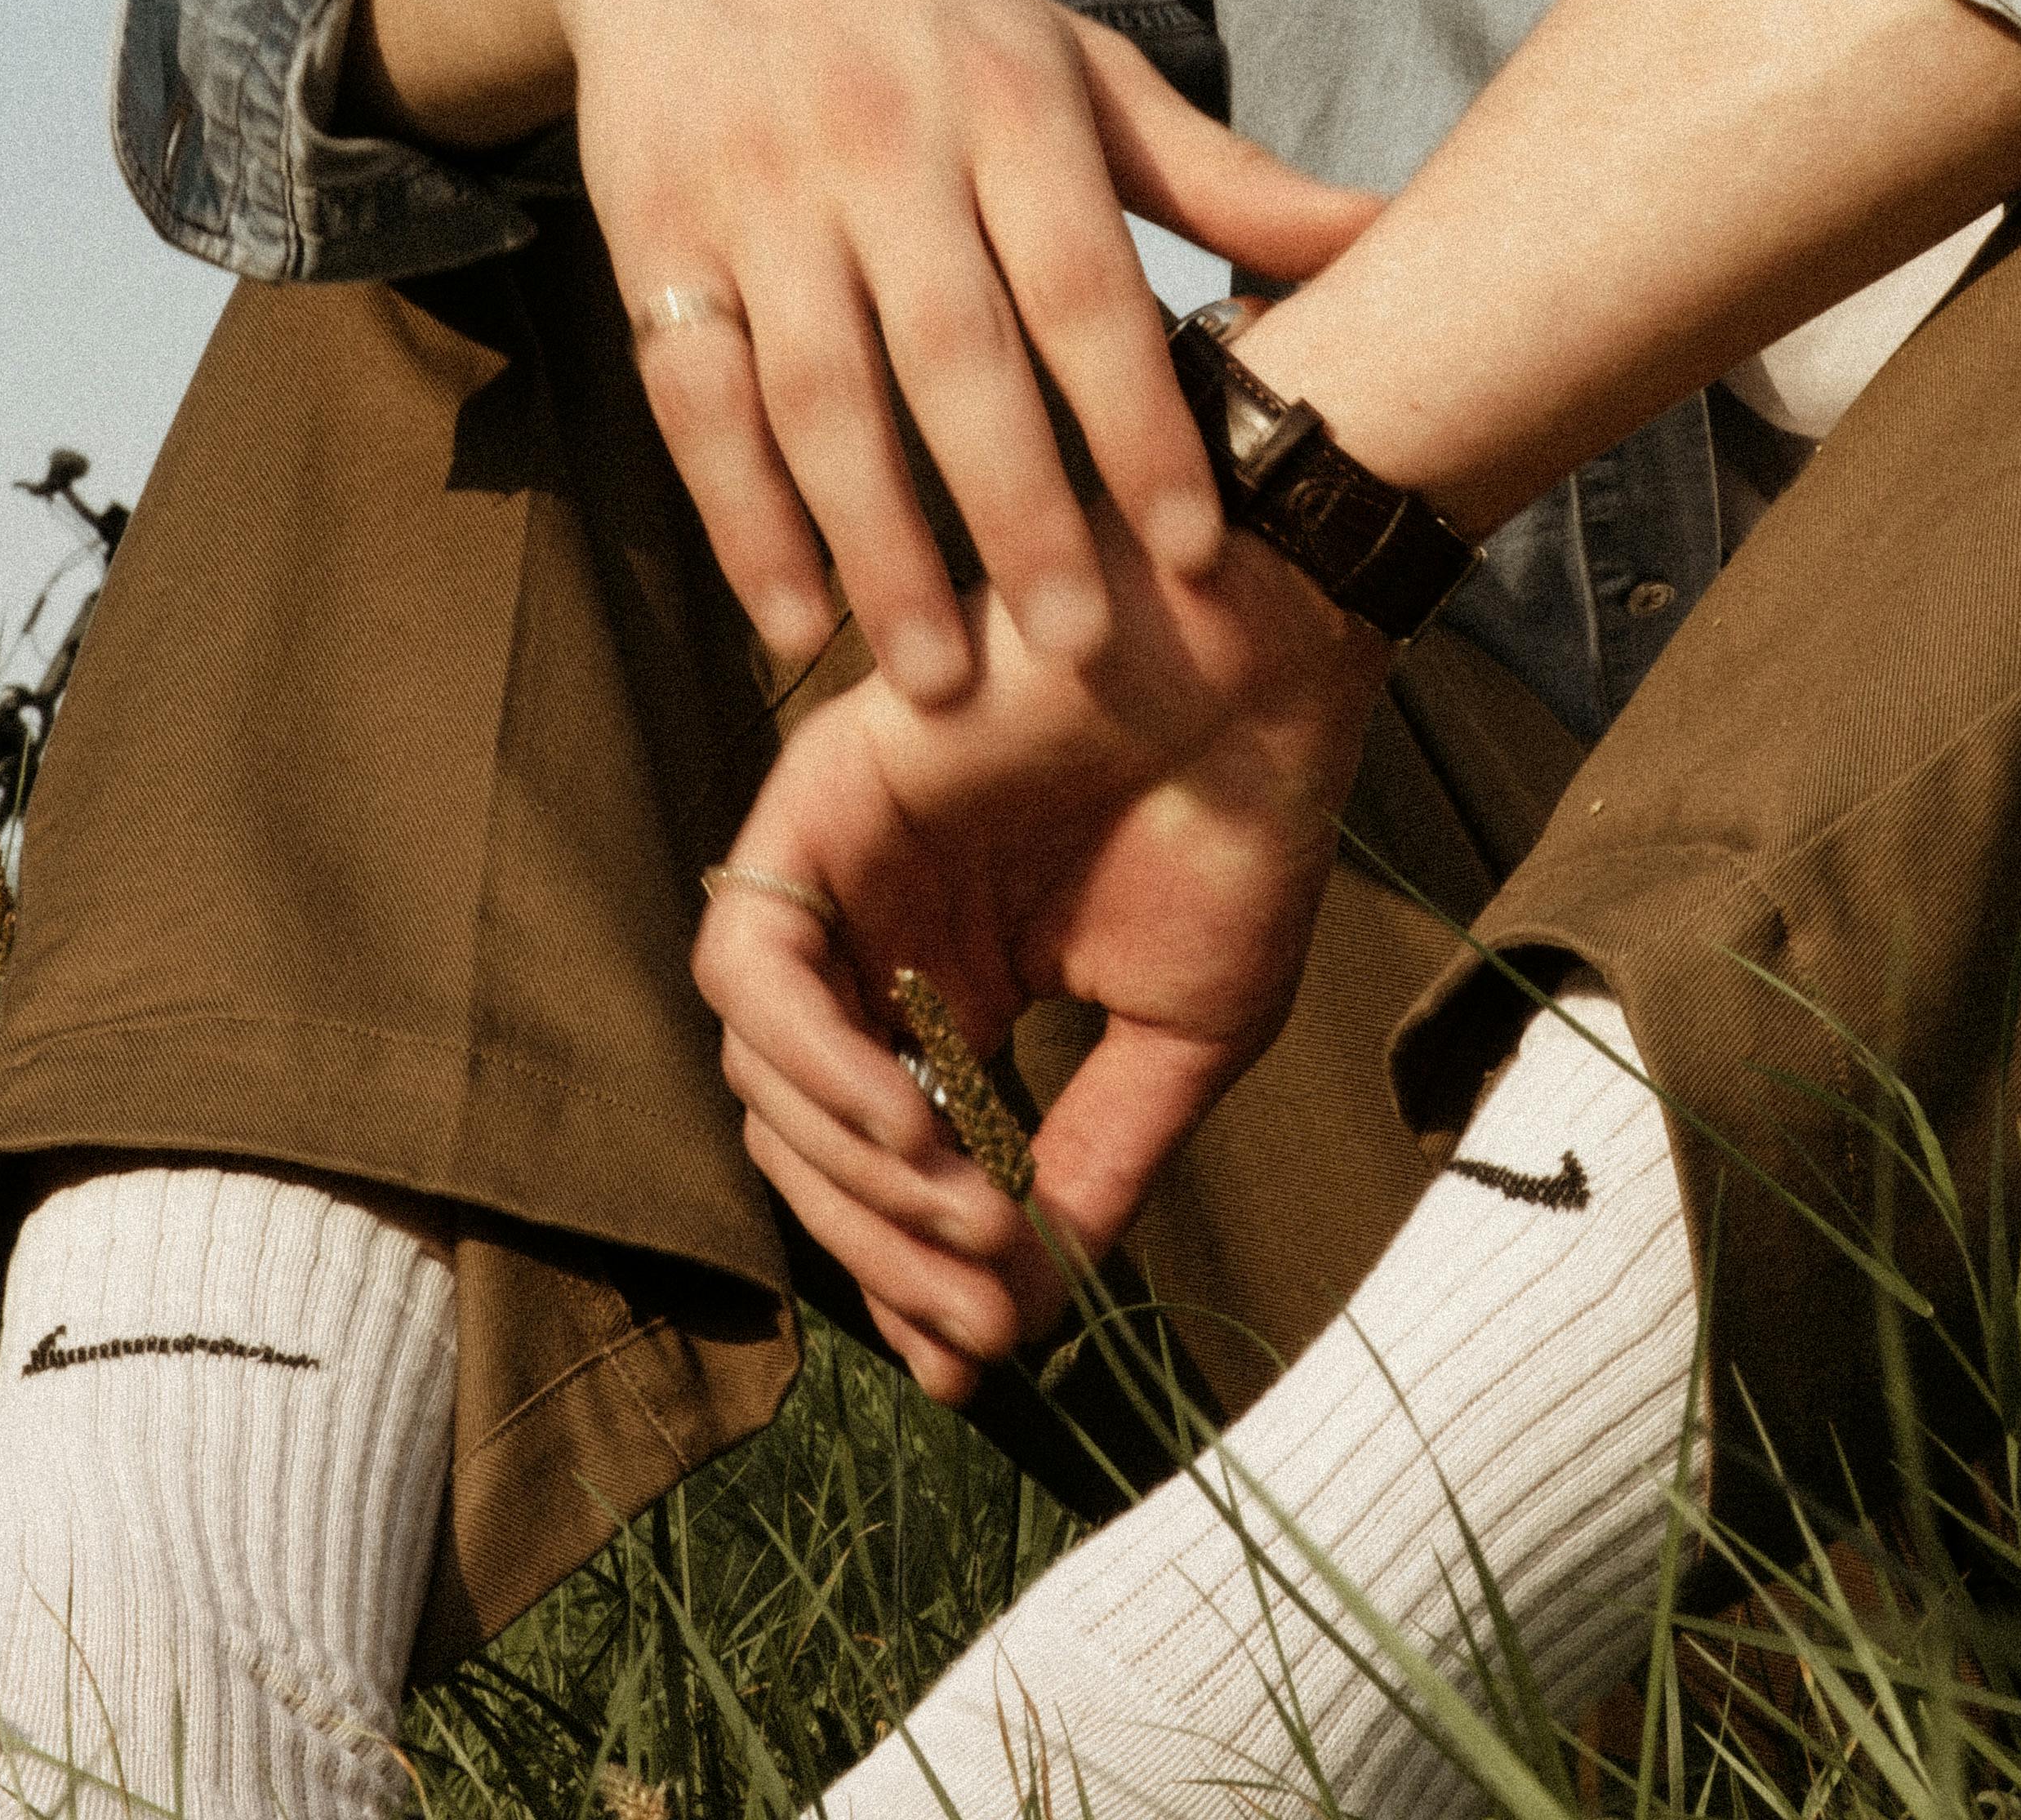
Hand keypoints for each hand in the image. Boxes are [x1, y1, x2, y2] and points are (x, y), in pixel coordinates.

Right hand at [355, 0, 1375, 700]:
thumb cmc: (929, 15)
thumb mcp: (1077, 66)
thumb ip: (1219, 176)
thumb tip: (1389, 234)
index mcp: (1008, 104)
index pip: (1085, 283)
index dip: (1141, 421)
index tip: (1200, 552)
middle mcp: (883, 145)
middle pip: (954, 355)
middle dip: (1017, 514)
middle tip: (1076, 658)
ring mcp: (759, 192)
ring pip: (818, 392)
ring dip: (875, 545)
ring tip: (932, 680)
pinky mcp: (652, 233)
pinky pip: (696, 396)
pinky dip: (740, 516)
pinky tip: (791, 617)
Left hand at [697, 509, 1386, 1399]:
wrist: (1273, 664)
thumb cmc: (1244, 825)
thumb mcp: (1176, 1045)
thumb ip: (1087, 1174)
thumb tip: (1011, 1333)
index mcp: (959, 991)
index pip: (881, 1167)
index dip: (909, 1275)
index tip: (975, 1356)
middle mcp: (883, 936)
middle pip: (803, 1139)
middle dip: (882, 1244)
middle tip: (980, 1303)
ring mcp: (845, 867)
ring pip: (760, 1071)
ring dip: (854, 1174)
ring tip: (969, 1210)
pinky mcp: (816, 795)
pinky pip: (747, 966)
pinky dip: (808, 1063)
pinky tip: (909, 1118)